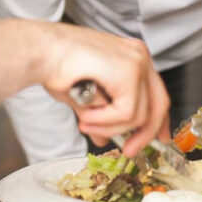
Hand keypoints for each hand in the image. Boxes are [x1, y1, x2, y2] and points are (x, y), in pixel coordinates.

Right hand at [41, 24, 170, 156]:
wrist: (42, 51)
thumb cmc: (56, 65)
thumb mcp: (84, 97)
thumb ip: (100, 115)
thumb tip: (104, 137)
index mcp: (131, 56)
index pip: (156, 93)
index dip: (158, 120)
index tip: (158, 139)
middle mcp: (139, 56)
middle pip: (158, 104)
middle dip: (144, 134)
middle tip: (128, 149)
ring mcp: (137, 62)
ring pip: (139, 115)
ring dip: (109, 126)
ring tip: (85, 122)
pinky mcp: (130, 72)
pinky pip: (127, 113)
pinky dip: (105, 120)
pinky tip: (86, 114)